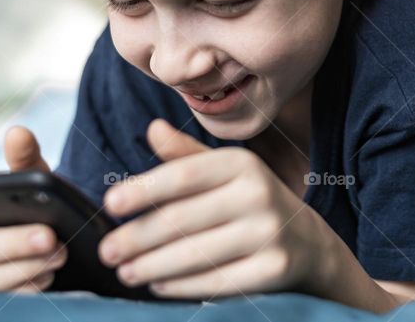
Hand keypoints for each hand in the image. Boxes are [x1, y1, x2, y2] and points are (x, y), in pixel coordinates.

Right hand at [0, 127, 67, 291]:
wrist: (65, 237)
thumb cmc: (38, 204)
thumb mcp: (37, 180)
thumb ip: (25, 159)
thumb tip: (18, 132)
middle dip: (12, 243)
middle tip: (49, 236)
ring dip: (27, 266)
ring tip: (60, 254)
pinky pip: (6, 298)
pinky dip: (31, 286)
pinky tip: (50, 273)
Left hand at [97, 119, 329, 298]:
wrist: (307, 242)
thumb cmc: (250, 201)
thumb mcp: (224, 173)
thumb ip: (186, 156)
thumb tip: (153, 129)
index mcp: (241, 163)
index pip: (183, 175)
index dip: (144, 189)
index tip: (110, 203)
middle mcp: (258, 193)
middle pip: (182, 219)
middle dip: (137, 237)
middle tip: (107, 251)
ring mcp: (269, 232)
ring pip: (195, 254)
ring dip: (152, 266)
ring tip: (126, 271)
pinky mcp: (274, 269)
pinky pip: (216, 281)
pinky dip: (181, 286)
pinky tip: (158, 285)